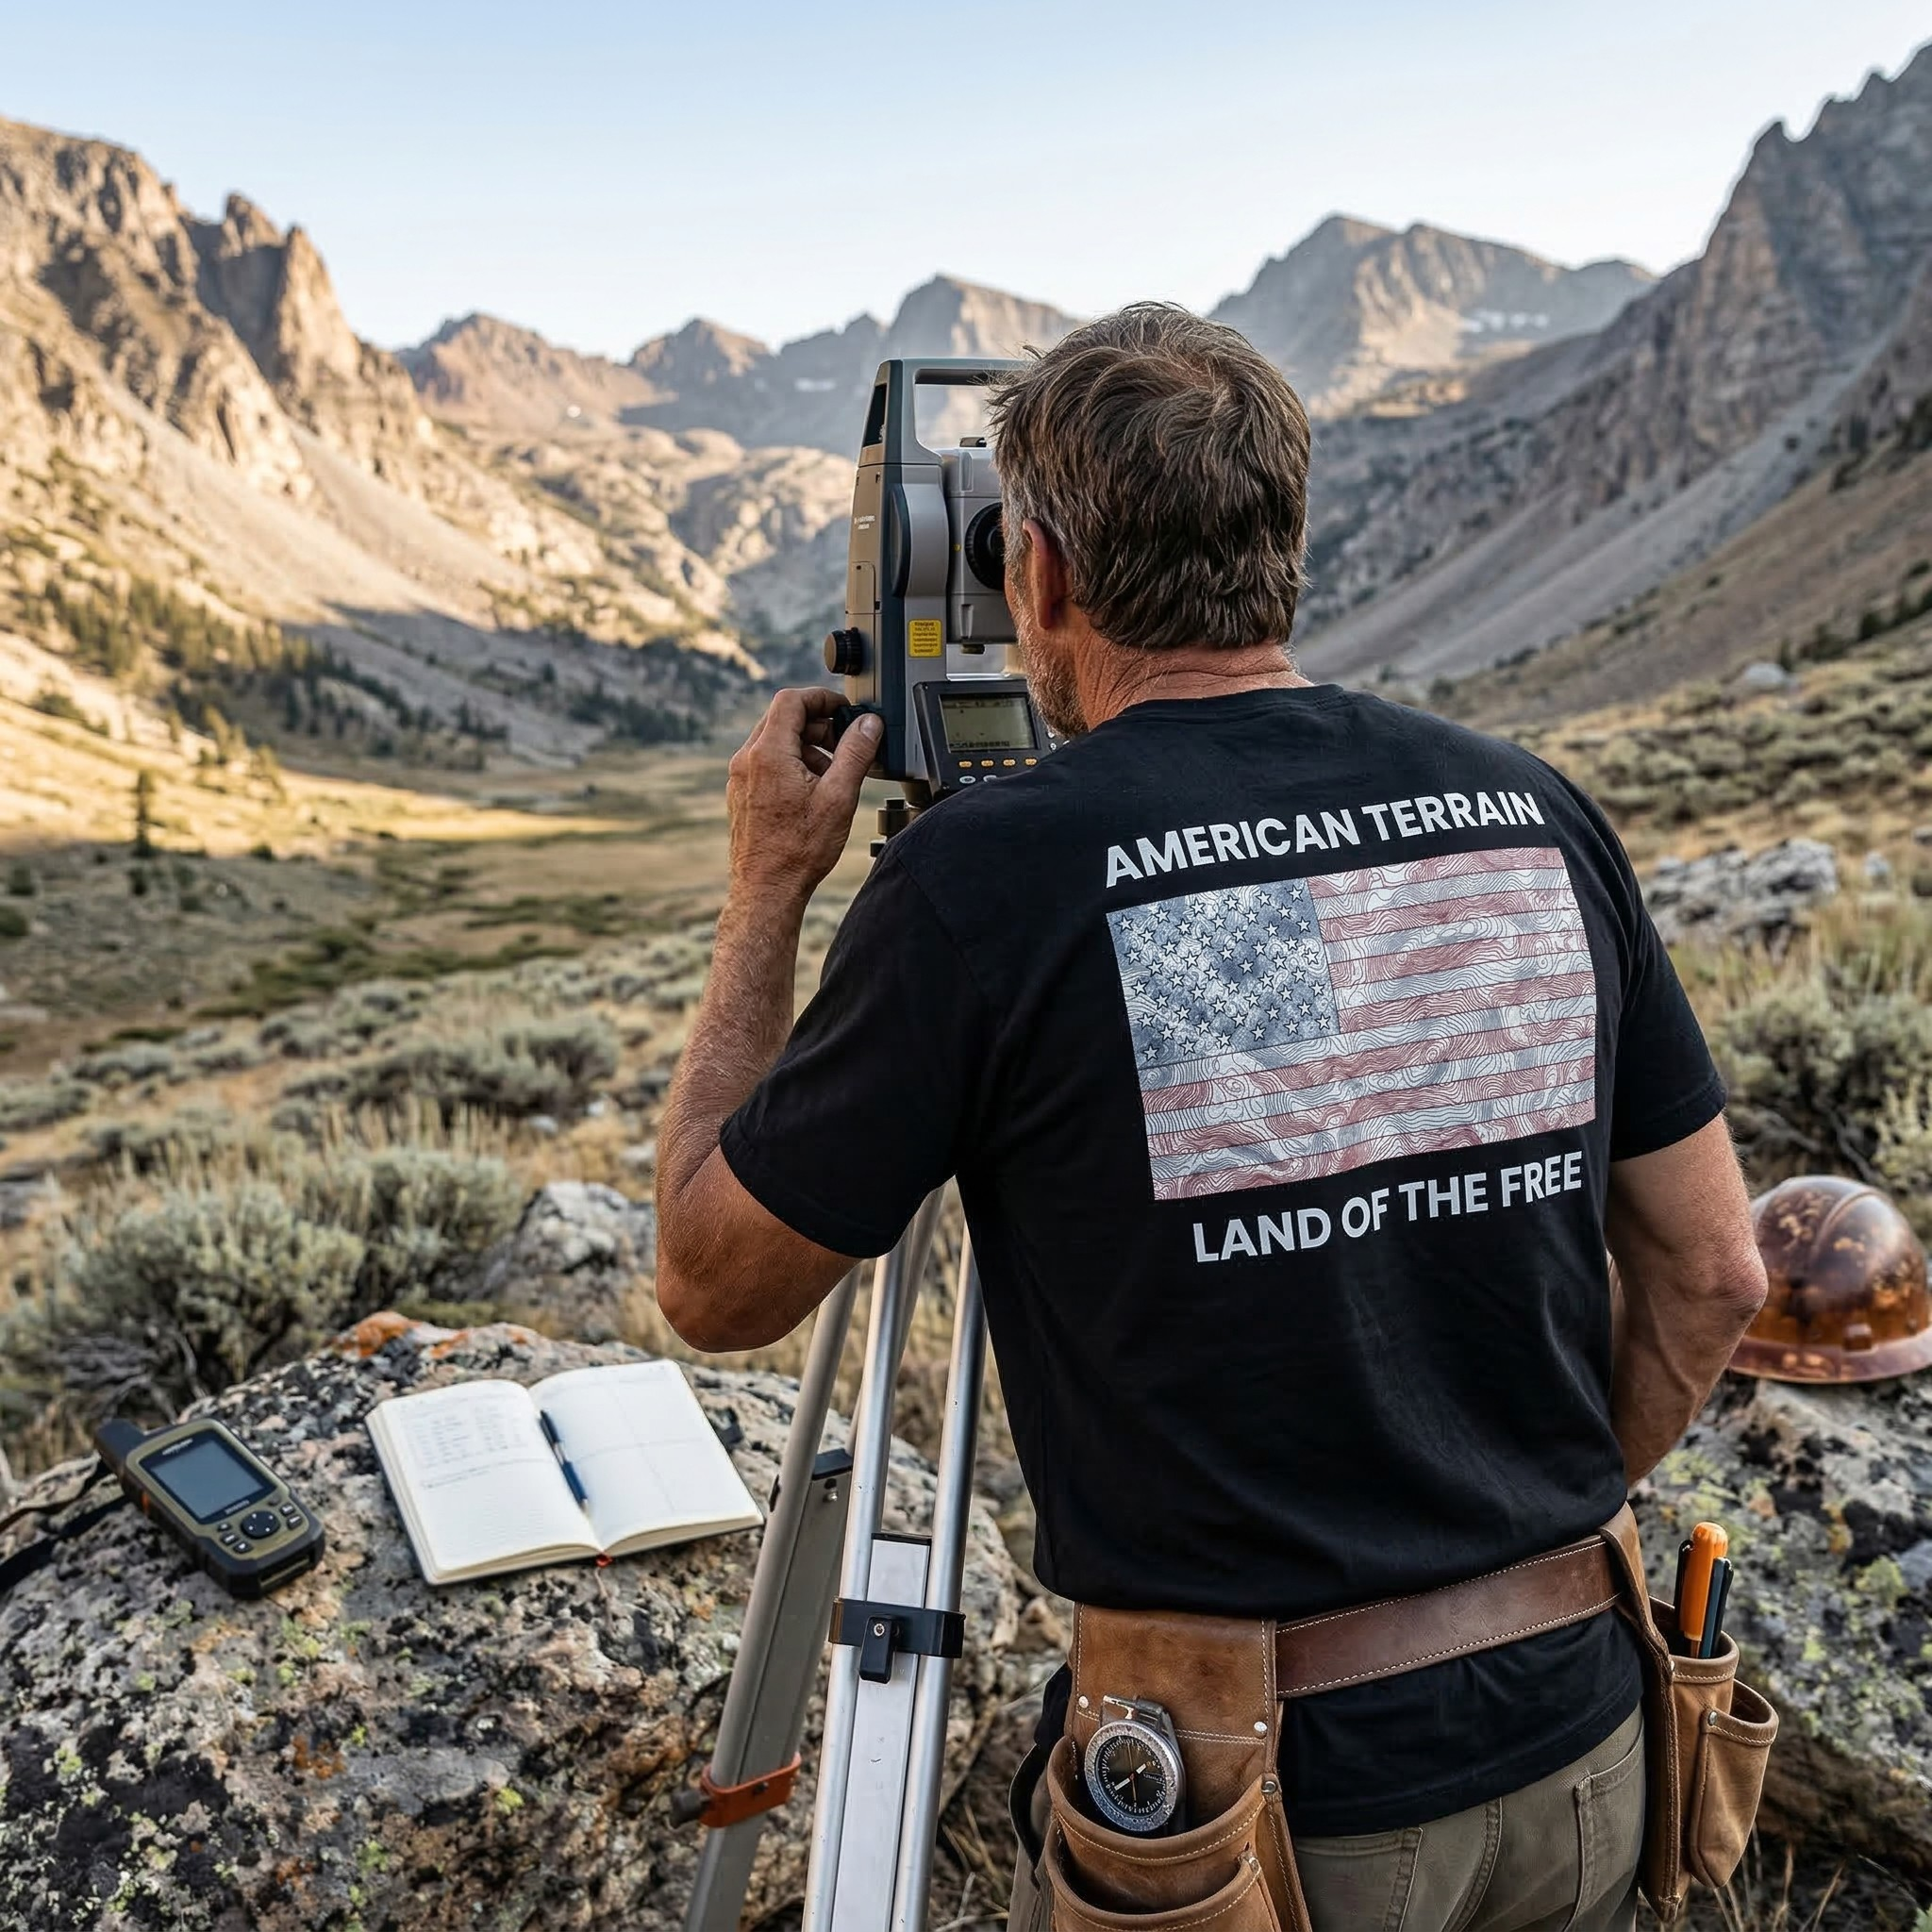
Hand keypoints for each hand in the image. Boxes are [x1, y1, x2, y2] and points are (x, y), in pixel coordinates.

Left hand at [725, 689, 880, 911]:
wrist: (767, 890)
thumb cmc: (798, 851)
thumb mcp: (839, 796)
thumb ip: (856, 753)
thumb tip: (868, 725)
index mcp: (768, 754)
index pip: (791, 700)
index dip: (821, 698)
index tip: (843, 708)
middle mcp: (747, 761)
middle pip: (782, 718)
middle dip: (817, 724)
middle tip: (844, 741)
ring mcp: (740, 778)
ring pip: (774, 741)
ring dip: (806, 746)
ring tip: (833, 773)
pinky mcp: (741, 794)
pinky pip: (766, 763)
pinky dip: (791, 763)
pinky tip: (813, 790)